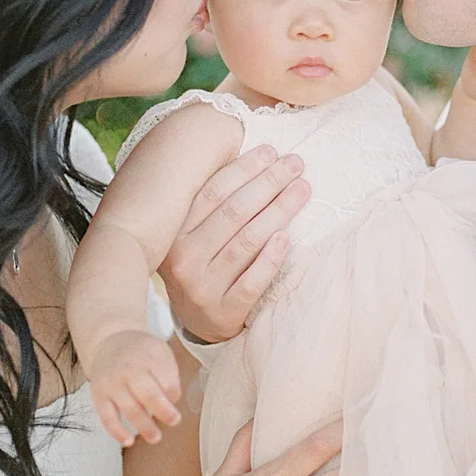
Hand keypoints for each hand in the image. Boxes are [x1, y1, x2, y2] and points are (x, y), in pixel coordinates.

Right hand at [88, 330, 182, 446]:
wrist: (109, 343)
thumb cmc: (139, 354)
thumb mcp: (160, 353)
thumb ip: (170, 374)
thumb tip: (172, 401)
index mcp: (149, 357)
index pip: (166, 379)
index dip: (174, 393)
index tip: (175, 401)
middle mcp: (129, 370)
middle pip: (149, 394)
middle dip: (164, 411)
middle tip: (174, 420)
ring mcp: (113, 383)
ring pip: (129, 408)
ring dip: (144, 426)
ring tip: (155, 437)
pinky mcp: (99, 395)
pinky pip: (107, 417)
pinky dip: (117, 431)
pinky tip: (128, 441)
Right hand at [157, 145, 310, 343]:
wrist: (199, 324)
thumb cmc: (205, 265)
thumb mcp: (195, 235)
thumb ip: (214, 204)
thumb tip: (255, 157)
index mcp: (173, 233)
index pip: (213, 192)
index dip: (244, 169)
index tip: (271, 151)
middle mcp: (183, 258)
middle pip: (233, 212)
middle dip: (269, 183)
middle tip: (296, 164)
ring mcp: (201, 287)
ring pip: (246, 242)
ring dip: (279, 211)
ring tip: (302, 190)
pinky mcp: (222, 312)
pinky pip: (252, 281)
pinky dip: (271, 258)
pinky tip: (287, 237)